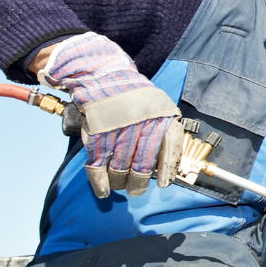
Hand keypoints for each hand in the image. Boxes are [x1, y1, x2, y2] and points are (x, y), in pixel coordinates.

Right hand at [37, 32, 183, 197]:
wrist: (103, 76)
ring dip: (119, 182)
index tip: (164, 184)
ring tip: (120, 187)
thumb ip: (163, 130)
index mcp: (160, 115)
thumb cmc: (134, 97)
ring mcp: (117, 128)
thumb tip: (168, 166)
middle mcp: (141, 123)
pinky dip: (99, 181)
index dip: (167, 169)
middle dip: (139, 182)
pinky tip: (103, 190)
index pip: (170, 146)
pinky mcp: (95, 133)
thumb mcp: (158, 106)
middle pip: (142, 164)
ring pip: (120, 167)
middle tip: (137, 190)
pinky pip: (97, 164)